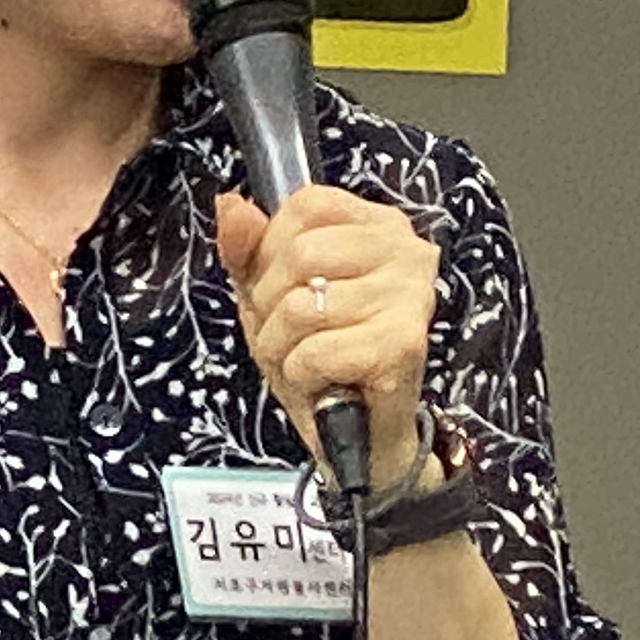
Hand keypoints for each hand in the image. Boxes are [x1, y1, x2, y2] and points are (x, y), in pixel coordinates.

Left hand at [212, 185, 437, 491]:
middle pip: (299, 255)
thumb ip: (246, 248)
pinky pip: (314, 352)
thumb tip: (230, 206)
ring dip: (282, 348)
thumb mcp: (270, 293)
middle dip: (269, 306)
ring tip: (307, 361)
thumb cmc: (322, 356)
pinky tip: (326, 381)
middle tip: (289, 336)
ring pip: (302, 308)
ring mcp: (409, 296)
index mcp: (378, 225)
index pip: (306, 206)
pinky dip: (301, 375)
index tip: (279, 287)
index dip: (270, 250)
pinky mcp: (403, 344)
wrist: (360, 433)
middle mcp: (406, 251)